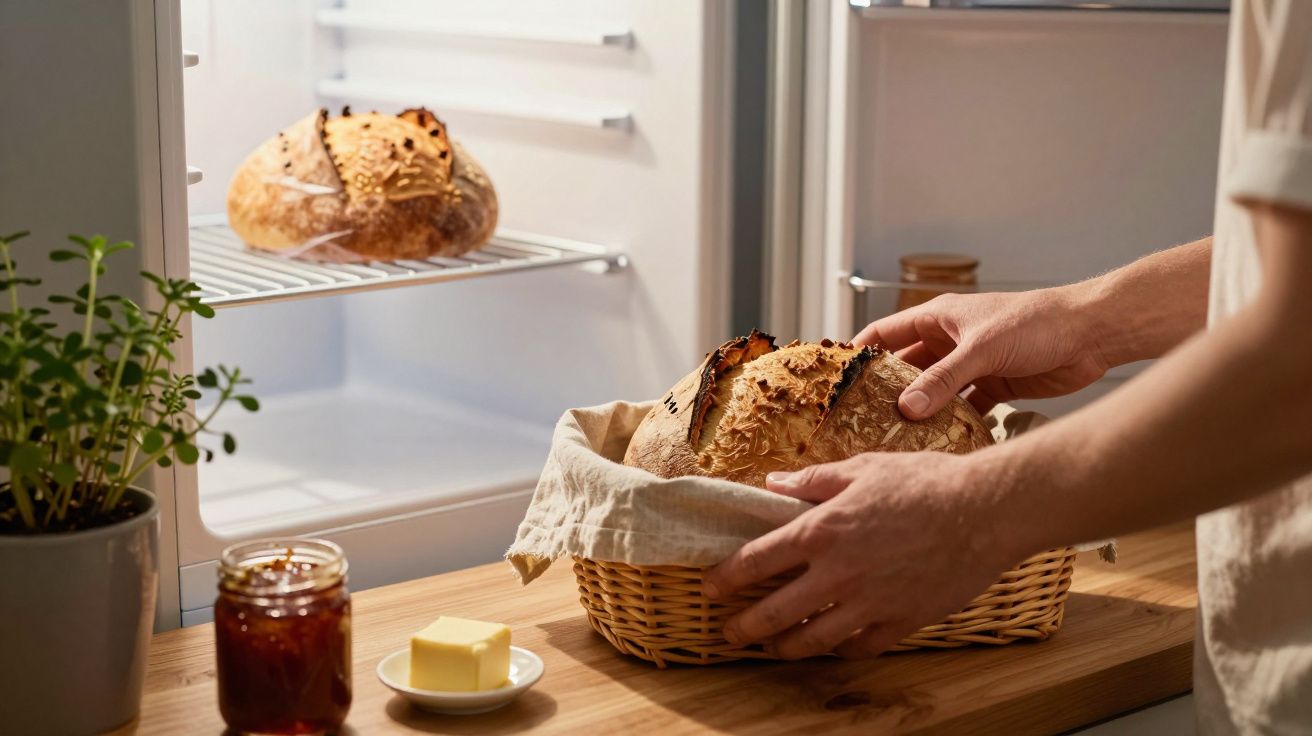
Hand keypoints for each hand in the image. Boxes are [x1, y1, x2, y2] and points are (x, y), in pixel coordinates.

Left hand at [704, 452, 1021, 659]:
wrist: (985, 510)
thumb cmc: (925, 481)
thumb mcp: (863, 468)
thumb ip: (813, 480)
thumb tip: (774, 485)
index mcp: (822, 530)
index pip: (757, 561)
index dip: (728, 578)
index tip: (712, 588)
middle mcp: (839, 572)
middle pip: (776, 613)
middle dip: (745, 628)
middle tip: (730, 633)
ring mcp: (870, 603)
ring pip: (813, 640)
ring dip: (785, 646)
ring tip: (772, 648)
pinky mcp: (901, 622)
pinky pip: (860, 648)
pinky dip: (840, 651)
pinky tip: (832, 647)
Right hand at [855, 287, 1108, 419]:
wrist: (1091, 334)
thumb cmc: (1036, 323)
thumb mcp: (982, 350)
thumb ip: (943, 380)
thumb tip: (906, 409)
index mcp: (939, 317)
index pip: (886, 333)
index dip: (860, 354)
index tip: (836, 379)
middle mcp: (950, 340)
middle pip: (906, 368)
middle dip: (886, 391)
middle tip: (861, 420)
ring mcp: (971, 365)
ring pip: (934, 392)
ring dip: (920, 412)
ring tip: (894, 439)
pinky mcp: (994, 387)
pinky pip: (962, 409)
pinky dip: (952, 424)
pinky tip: (938, 444)